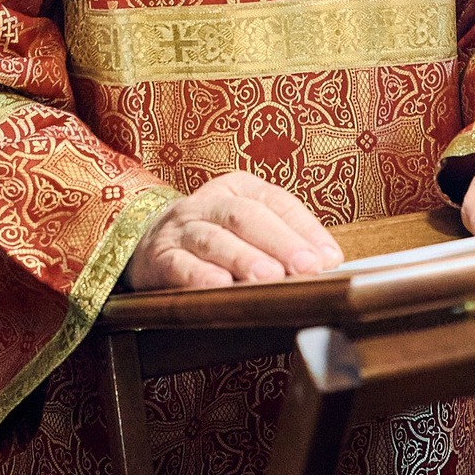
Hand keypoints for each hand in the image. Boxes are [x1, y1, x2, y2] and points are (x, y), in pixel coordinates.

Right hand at [123, 172, 342, 290]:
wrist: (144, 241)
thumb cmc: (211, 238)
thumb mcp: (245, 228)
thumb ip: (282, 241)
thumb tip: (328, 263)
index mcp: (237, 188)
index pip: (276, 202)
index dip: (305, 228)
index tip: (329, 258)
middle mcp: (209, 203)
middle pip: (246, 216)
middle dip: (280, 242)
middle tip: (306, 267)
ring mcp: (180, 228)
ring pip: (213, 238)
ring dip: (242, 258)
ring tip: (268, 277)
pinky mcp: (157, 257)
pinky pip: (178, 264)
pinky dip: (198, 275)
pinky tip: (218, 286)